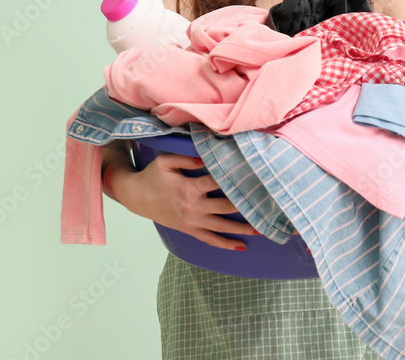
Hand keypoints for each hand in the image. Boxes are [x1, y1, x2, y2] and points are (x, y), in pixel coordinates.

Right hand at [113, 152, 258, 250]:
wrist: (136, 197)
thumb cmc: (153, 176)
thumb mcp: (166, 161)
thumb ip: (186, 157)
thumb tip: (206, 157)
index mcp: (189, 187)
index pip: (217, 183)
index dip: (235, 180)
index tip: (255, 178)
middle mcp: (194, 206)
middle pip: (226, 207)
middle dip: (247, 207)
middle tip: (268, 207)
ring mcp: (192, 220)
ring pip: (222, 227)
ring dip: (243, 229)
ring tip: (262, 229)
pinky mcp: (190, 229)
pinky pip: (210, 239)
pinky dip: (226, 244)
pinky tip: (241, 247)